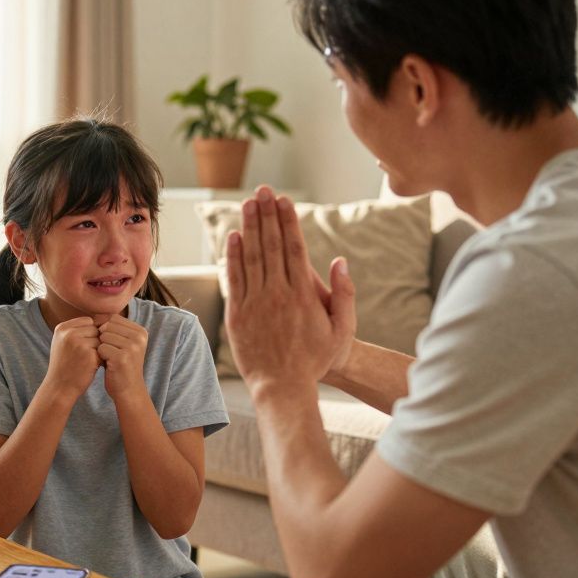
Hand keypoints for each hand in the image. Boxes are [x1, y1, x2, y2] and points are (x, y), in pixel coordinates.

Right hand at [43, 316, 101, 398]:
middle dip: (94, 342)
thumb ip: (76, 329)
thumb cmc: (64, 365)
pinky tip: (90, 367)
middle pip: (95, 329)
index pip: (88, 321)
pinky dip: (100, 359)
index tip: (81, 348)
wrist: (59, 387)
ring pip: (101, 340)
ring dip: (98, 350)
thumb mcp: (63, 342)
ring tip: (87, 361)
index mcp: (62, 328)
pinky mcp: (89, 354)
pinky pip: (103, 350)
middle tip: (84, 356)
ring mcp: (79, 343)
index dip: (89, 334)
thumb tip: (102, 320)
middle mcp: (69, 333)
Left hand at [95, 314, 148, 398]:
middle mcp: (139, 337)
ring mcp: (132, 347)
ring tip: (111, 359)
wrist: (128, 390)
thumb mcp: (122, 343)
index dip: (106, 330)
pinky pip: (100, 348)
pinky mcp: (122, 357)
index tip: (113, 345)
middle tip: (111, 354)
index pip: (113, 319)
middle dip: (103, 340)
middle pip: (107, 326)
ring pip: (103, 336)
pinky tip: (109, 365)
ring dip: (102, 348)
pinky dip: (100, 357)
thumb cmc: (121, 364)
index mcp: (141, 331)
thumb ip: (113, 328)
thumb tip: (95, 314)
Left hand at [224, 186, 356, 393]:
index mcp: (304, 294)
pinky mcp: (238, 315)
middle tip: (263, 190)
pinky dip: (233, 257)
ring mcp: (256, 303)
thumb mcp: (342, 329)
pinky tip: (233, 237)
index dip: (288, 221)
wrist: (284, 387)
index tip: (283, 200)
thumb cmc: (316, 360)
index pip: (295, 248)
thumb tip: (341, 261)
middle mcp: (279, 294)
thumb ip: (345, 294)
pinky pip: (234, 280)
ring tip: (248, 204)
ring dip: (250, 228)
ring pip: (252, 257)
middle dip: (267, 215)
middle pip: (272, 245)